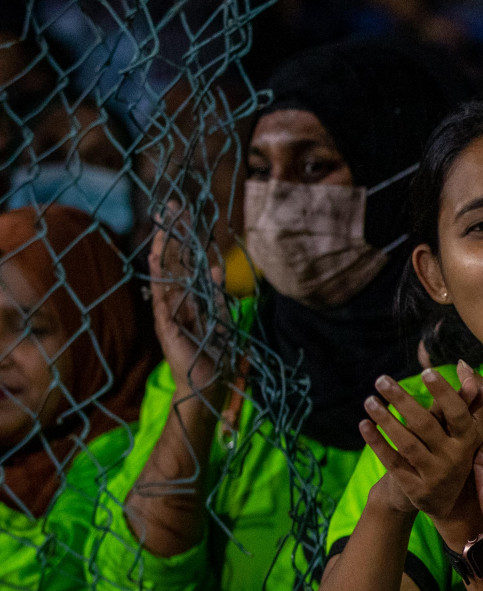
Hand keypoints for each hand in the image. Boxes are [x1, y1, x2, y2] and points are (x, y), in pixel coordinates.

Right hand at [149, 207, 228, 398]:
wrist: (207, 383)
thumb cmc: (212, 354)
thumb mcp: (219, 318)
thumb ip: (215, 294)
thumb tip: (215, 268)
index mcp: (188, 299)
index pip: (185, 263)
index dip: (185, 240)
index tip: (184, 216)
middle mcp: (175, 301)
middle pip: (174, 261)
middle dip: (174, 234)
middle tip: (173, 207)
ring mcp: (168, 312)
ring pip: (166, 273)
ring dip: (166, 248)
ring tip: (165, 223)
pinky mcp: (166, 324)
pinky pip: (161, 295)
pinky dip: (159, 276)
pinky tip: (156, 256)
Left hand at [360, 362, 482, 530]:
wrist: (442, 502)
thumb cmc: (452, 456)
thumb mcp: (465, 432)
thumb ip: (468, 400)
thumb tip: (464, 366)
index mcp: (468, 441)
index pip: (457, 413)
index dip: (444, 393)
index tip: (426, 372)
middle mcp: (453, 459)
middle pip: (426, 425)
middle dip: (402, 400)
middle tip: (381, 380)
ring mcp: (434, 476)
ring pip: (407, 444)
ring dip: (386, 420)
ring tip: (369, 400)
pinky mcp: (414, 489)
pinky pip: (392, 462)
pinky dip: (377, 443)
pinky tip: (364, 424)